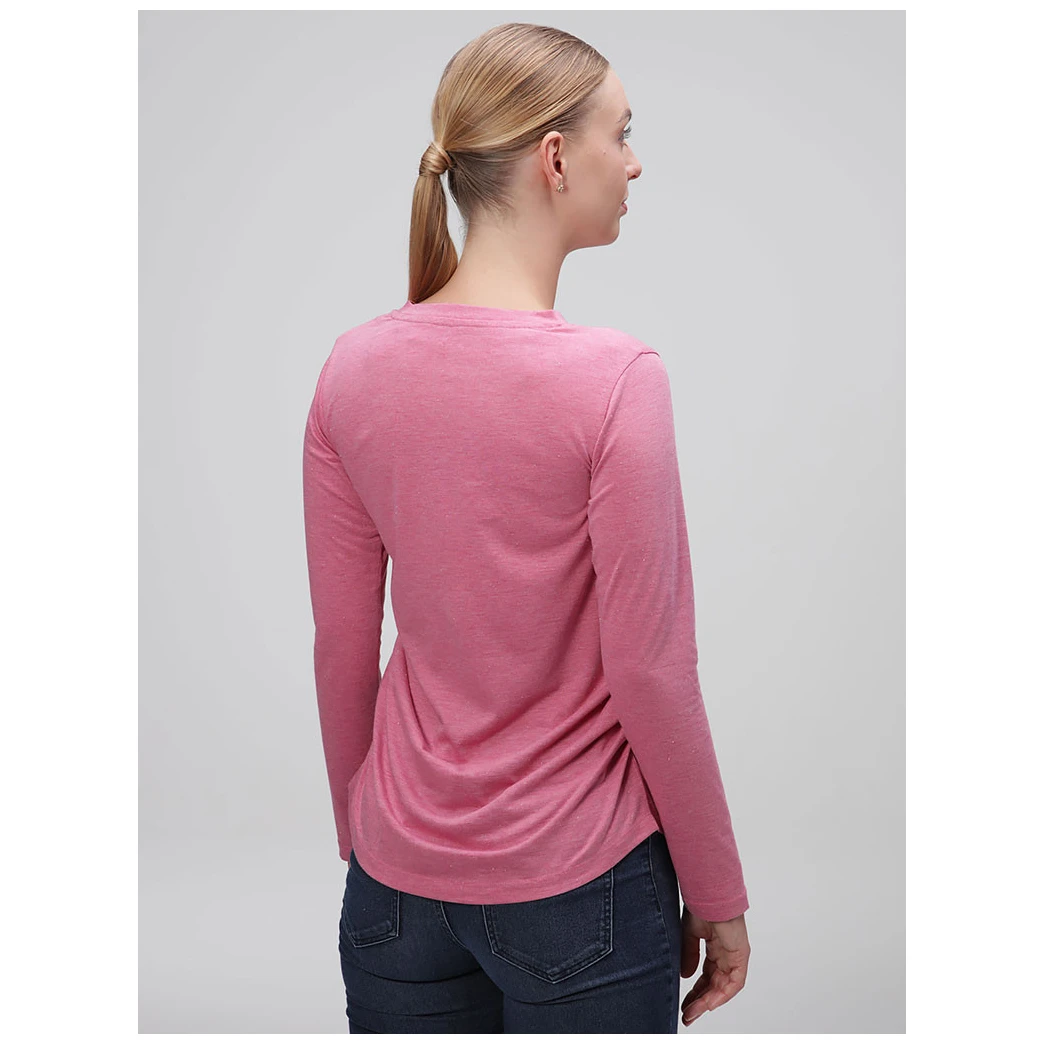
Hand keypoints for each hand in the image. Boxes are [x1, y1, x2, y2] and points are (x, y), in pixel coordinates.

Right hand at [680, 906, 749, 1024]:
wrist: (709, 893)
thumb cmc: (700, 905)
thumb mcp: (689, 934)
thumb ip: (689, 955)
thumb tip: (685, 976)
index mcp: (715, 947)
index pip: (707, 976)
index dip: (695, 991)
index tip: (684, 1003)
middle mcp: (726, 954)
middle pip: (714, 985)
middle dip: (700, 1001)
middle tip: (687, 1014)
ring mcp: (735, 955)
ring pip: (723, 987)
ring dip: (708, 1001)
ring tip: (692, 1012)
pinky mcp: (741, 955)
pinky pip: (734, 982)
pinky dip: (722, 994)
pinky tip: (709, 1002)